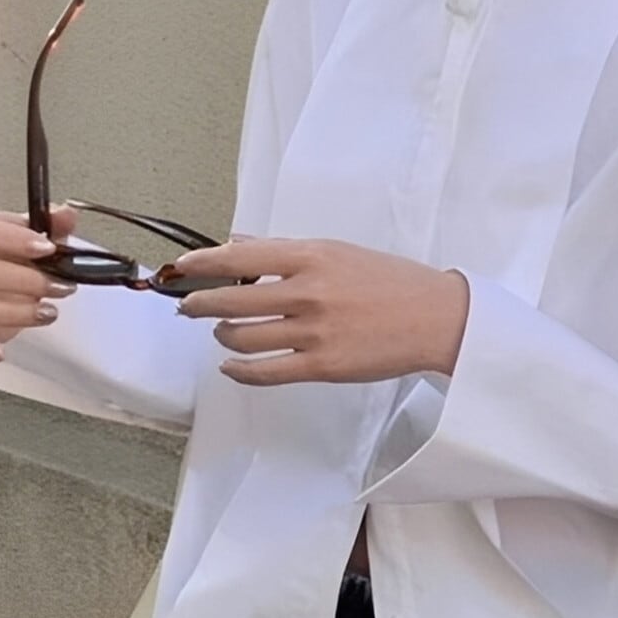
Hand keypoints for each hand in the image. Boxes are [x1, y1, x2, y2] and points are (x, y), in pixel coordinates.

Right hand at [0, 206, 81, 361]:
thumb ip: (54, 225)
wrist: (10, 288)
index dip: (11, 239)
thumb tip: (65, 214)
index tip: (46, 248)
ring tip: (48, 312)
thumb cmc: (18, 260)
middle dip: (27, 281)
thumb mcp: (40, 238)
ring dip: (17, 312)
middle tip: (59, 285)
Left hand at [172, 236, 469, 385]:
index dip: (202, 264)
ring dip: (223, 336)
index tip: (182, 268)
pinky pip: (264, 372)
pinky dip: (239, 371)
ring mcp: (313, 332)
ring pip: (242, 338)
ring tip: (223, 333)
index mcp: (311, 257)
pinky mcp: (322, 367)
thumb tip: (239, 245)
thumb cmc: (392, 282)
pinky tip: (232, 367)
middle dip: (199, 304)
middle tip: (188, 306)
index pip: (239, 257)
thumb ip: (285, 251)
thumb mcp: (338, 251)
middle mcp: (307, 292)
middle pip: (231, 300)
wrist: (436, 318)